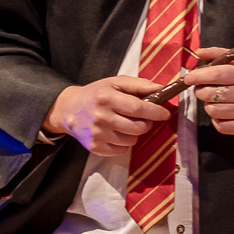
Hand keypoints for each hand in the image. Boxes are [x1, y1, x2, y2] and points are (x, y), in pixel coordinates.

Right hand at [43, 76, 166, 153]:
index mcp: (107, 98)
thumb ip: (139, 85)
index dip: (155, 112)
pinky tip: (118, 133)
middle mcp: (101, 117)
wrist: (69, 110)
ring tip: (127, 124)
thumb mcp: (114, 83)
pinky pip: (122, 150)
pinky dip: (125, 143)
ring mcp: (98, 134)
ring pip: (132, 140)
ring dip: (135, 133)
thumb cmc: (95, 95)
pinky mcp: (96, 147)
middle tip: (143, 118)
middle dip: (146, 123)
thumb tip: (161, 89)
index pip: (138, 108)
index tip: (164, 113)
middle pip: (138, 127)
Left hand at [186, 49, 233, 134]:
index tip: (188, 78)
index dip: (198, 76)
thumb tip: (198, 52)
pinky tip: (223, 112)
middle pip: (210, 94)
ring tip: (217, 100)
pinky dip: (217, 119)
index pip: (217, 75)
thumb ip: (219, 54)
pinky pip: (219, 126)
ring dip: (209, 105)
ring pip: (212, 111)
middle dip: (200, 90)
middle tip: (204, 88)